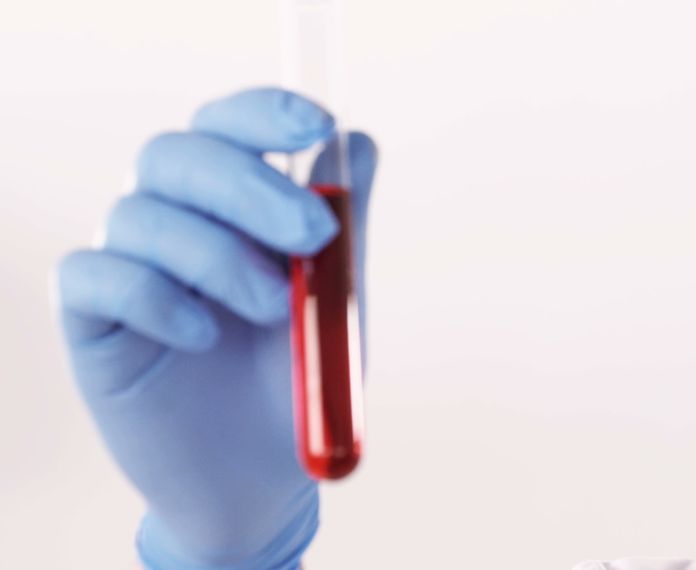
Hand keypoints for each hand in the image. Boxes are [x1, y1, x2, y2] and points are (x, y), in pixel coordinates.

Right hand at [54, 87, 375, 568]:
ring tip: (271, 310)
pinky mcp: (91, 320)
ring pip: (139, 214)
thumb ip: (344, 226)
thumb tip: (359, 140)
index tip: (317, 124)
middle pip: (176, 154)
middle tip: (312, 237)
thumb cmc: (296, 376)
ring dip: (215, 255)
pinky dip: (153, 296)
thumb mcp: (334, 300)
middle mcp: (171, 219)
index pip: (227, 126)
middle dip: (251, 186)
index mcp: (231, 204)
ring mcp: (127, 265)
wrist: (259, 474)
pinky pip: (94, 275)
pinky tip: (201, 337)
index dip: (263, 112)